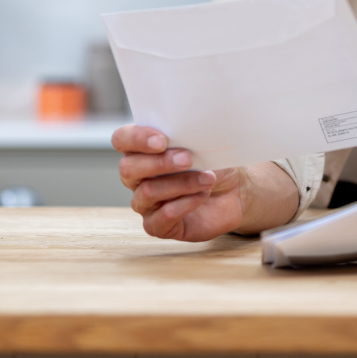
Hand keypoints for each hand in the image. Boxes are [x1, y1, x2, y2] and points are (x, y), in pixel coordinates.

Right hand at [111, 125, 298, 241]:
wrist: (235, 190)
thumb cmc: (213, 161)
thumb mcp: (202, 143)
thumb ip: (187, 136)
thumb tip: (185, 132)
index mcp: (141, 149)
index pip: (121, 139)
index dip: (137, 139)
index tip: (162, 140)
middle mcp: (137, 177)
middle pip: (128, 169)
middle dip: (160, 162)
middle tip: (188, 158)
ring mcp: (145, 203)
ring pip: (148, 192)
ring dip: (181, 183)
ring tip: (207, 178)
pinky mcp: (158, 225)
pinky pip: (161, 217)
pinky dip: (185, 204)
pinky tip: (202, 195)